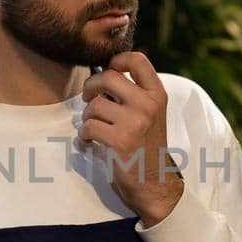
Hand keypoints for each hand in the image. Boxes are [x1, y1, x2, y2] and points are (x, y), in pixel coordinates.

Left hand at [80, 52, 183, 227]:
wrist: (155, 182)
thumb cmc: (146, 147)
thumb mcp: (150, 115)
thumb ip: (133, 94)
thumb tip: (101, 73)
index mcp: (157, 95)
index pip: (137, 60)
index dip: (117, 59)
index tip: (108, 69)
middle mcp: (149, 105)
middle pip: (107, 76)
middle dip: (90, 86)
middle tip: (88, 99)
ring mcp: (135, 122)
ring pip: (94, 105)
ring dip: (87, 117)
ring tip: (93, 127)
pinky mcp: (120, 140)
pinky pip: (88, 127)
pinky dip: (84, 135)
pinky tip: (90, 142)